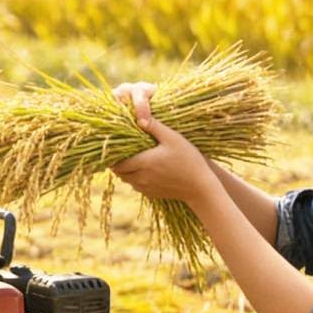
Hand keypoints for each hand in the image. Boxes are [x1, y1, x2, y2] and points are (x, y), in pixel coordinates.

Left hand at [110, 82, 216, 202]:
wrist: (200, 186)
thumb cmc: (188, 159)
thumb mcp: (173, 138)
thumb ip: (155, 127)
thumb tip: (138, 118)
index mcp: (143, 162)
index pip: (117, 162)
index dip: (112, 155)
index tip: (112, 146)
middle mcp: (140, 177)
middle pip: (119, 172)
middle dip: (117, 163)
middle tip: (120, 151)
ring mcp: (145, 188)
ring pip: (126, 180)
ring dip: (125, 171)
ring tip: (130, 159)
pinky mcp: (151, 194)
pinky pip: (136, 186)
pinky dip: (134, 179)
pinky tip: (143, 170)